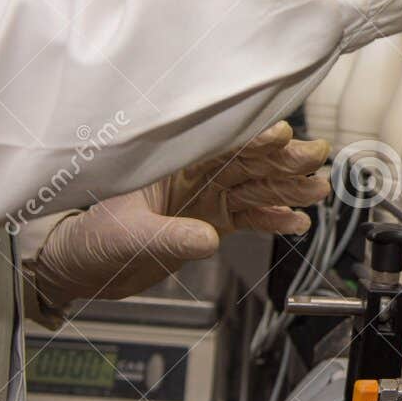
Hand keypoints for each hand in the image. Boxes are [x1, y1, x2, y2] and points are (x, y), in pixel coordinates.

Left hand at [24, 122, 329, 312]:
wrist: (83, 266)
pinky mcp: (211, 222)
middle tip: (317, 157)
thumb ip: (170, 237)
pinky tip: (297, 221)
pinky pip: (249, 217)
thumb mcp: (128, 237)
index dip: (252, 137)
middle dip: (284, 160)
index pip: (219, 142)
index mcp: (172, 161)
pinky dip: (273, 219)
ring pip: (256, 188)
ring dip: (288, 189)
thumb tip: (208, 239)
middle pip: (247, 162)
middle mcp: (194, 175)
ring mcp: (205, 198)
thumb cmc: (92, 239)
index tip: (281, 134)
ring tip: (318, 189)